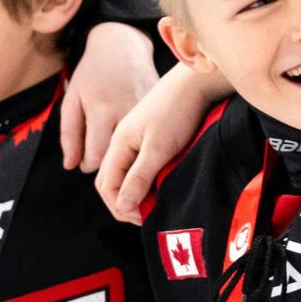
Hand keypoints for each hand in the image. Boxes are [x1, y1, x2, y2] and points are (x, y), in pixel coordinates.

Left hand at [62, 21, 159, 171]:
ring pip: (135, 149)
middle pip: (118, 157)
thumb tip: (71, 166)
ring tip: (114, 140)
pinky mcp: (158, 108)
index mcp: (102, 110)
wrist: (122, 45)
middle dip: (106, 161)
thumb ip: (69, 134)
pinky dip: (139, 138)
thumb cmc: (92, 73)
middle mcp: (126, 112)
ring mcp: (146, 110)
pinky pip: (148, 135)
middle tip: (99, 150)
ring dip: (124, 151)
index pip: (96, 157)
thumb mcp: (72, 100)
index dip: (88, 164)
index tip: (86, 159)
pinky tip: (131, 130)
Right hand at [96, 63, 222, 222]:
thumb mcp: (158, 148)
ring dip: (136, 195)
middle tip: (148, 218)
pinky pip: (137, 167)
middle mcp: (121, 143)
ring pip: (125, 176)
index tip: (144, 218)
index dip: (121, 207)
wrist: (194, 83)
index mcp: (118, 144)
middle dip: (125, 204)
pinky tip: (160, 188)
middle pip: (111, 183)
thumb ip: (139, 177)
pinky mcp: (147, 139)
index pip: (106, 186)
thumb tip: (122, 206)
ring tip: (155, 206)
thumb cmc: (177, 112)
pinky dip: (145, 182)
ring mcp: (133, 141)